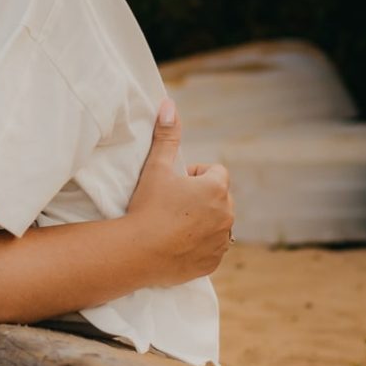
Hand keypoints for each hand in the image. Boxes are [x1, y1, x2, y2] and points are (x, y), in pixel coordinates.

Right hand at [124, 97, 231, 283]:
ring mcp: (222, 240)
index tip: (175, 185)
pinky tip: (177, 245)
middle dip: (201, 199)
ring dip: (202, 222)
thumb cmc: (147, 206)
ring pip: (217, 224)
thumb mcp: (156, 167)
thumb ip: (166, 135)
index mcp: (217, 188)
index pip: (215, 173)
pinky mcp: (214, 262)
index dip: (194, 177)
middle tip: (171, 206)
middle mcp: (227, 214)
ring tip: (173, 225)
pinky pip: (212, 248)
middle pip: (218, 198)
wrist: (138, 252)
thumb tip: (168, 104)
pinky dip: (200, 245)